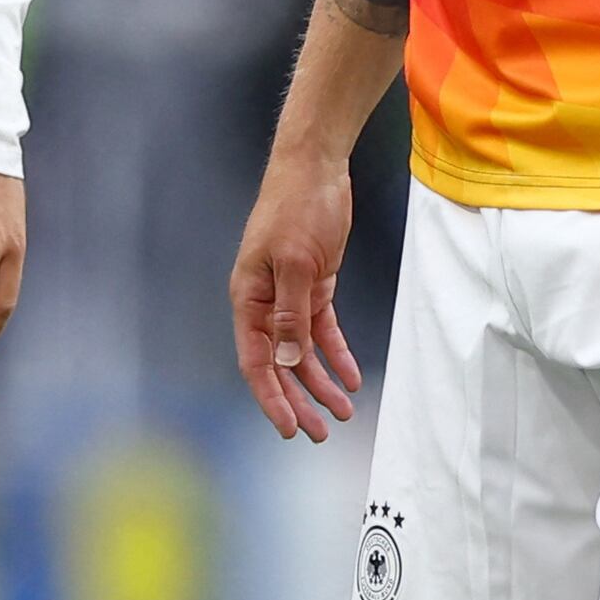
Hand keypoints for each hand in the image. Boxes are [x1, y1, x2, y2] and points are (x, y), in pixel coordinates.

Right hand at [229, 146, 359, 439]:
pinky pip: (322, 329)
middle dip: (298, 400)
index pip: (256, 361)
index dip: (271, 397)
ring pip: (302, 352)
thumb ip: (292, 314)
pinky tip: (350, 377)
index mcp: (249, 298)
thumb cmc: (297, 207)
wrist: (316, 167)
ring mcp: (289, 294)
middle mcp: (264, 302)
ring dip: (320, 382)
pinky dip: (335, 354)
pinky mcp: (313, 284)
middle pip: (279, 364)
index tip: (288, 429)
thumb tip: (287, 361)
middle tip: (320, 433)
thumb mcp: (297, 262)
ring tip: (342, 412)